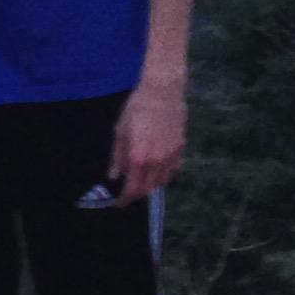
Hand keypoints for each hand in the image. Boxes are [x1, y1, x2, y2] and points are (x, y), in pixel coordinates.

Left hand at [109, 77, 184, 203]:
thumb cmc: (137, 108)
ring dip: (150, 185)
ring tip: (141, 180)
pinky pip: (172, 170)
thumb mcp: (120, 131)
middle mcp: (156, 162)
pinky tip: (157, 169)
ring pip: (161, 182)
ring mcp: (170, 157)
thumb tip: (114, 177)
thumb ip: (117, 157)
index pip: (132, 189)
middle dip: (136, 194)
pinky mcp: (180, 149)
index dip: (124, 200)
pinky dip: (163, 175)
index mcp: (138, 158)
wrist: (162, 91)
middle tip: (128, 193)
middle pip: (147, 189)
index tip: (118, 203)